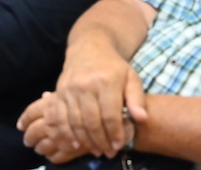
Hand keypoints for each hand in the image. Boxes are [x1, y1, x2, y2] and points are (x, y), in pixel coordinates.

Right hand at [20, 42, 147, 158]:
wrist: (89, 47)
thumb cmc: (114, 66)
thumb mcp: (131, 77)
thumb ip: (137, 98)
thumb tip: (141, 118)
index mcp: (106, 82)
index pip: (110, 115)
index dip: (114, 133)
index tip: (119, 145)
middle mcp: (85, 85)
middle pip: (91, 121)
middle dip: (100, 141)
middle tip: (108, 153)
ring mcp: (69, 89)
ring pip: (75, 121)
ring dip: (85, 140)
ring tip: (95, 150)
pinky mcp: (59, 91)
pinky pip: (59, 115)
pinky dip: (66, 131)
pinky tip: (74, 142)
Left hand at [20, 92, 92, 163]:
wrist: (111, 116)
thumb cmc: (90, 98)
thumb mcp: (72, 91)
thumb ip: (57, 97)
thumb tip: (44, 96)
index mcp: (50, 106)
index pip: (31, 113)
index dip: (24, 120)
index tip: (20, 126)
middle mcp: (51, 122)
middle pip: (34, 132)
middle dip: (29, 137)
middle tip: (27, 142)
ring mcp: (60, 138)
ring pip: (43, 146)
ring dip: (39, 148)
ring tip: (38, 149)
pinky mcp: (70, 151)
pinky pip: (57, 157)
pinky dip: (52, 158)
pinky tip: (52, 157)